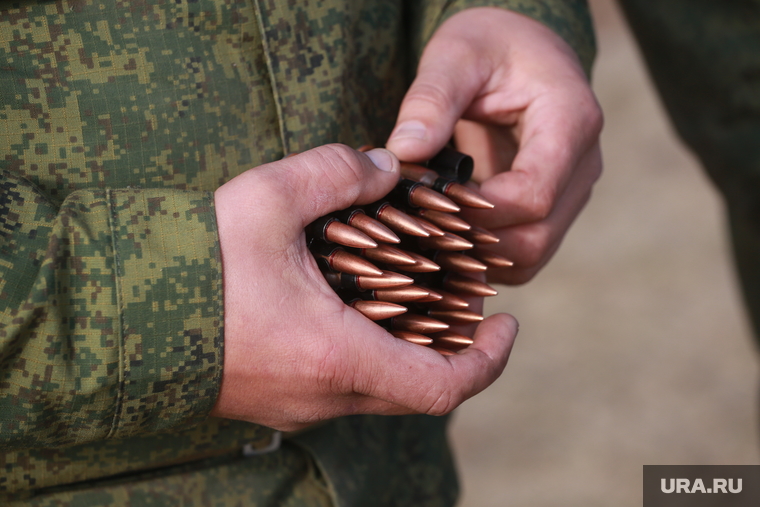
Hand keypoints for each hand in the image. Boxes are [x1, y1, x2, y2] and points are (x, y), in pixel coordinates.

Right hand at [211, 145, 517, 430]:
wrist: (116, 315)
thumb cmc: (192, 264)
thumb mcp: (268, 198)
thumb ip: (336, 173)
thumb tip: (385, 170)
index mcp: (335, 357)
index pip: (443, 386)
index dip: (488, 359)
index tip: (504, 322)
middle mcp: (323, 396)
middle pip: (416, 389)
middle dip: (452, 348)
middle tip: (462, 303)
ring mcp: (298, 407)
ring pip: (379, 389)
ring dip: (408, 350)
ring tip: (414, 299)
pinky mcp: (276, 401)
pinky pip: (342, 387)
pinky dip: (367, 354)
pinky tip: (356, 310)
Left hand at [386, 8, 602, 283]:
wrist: (519, 51)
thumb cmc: (490, 45)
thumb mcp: (455, 54)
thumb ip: (431, 100)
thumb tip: (402, 153)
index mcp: (570, 121)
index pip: (533, 195)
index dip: (478, 213)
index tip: (428, 206)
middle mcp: (583, 165)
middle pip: (536, 237)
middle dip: (475, 245)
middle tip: (420, 231)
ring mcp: (571, 191)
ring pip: (532, 255)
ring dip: (479, 260)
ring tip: (429, 241)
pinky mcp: (554, 208)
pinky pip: (524, 253)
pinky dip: (487, 259)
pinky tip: (448, 242)